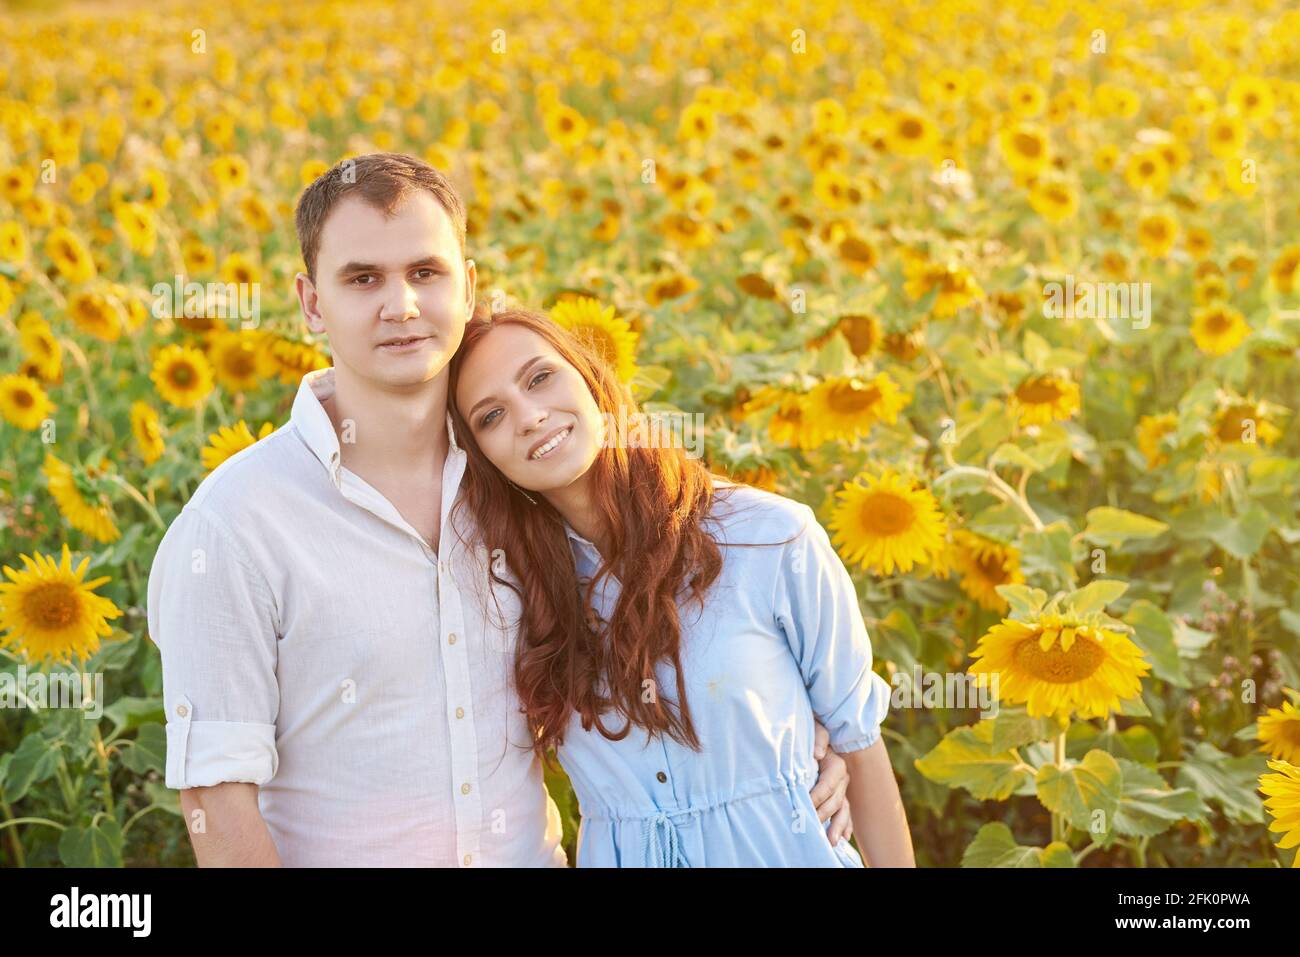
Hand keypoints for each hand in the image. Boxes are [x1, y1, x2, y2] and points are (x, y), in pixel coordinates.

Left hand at [810, 721, 852, 845]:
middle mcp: (843, 779)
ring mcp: (842, 788)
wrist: (820, 729)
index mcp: (836, 765)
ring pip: (843, 810)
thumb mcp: (816, 728)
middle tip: (810, 826)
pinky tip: (843, 838)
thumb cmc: (813, 730)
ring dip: (838, 826)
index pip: (827, 785)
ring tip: (832, 842)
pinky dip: (846, 825)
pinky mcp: (839, 794)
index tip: (803, 805)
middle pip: (835, 801)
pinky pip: (845, 812)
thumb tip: (818, 754)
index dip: (816, 797)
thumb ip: (818, 738)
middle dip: (823, 815)